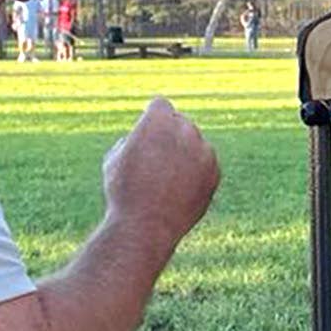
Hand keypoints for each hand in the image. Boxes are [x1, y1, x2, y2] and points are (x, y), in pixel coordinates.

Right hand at [102, 97, 220, 249]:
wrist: (147, 225)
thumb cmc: (124, 191)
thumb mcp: (115, 158)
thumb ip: (134, 140)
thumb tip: (144, 137)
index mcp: (158, 121)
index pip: (160, 105)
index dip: (151, 117)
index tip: (146, 130)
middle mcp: (185, 130)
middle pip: (180, 122)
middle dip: (169, 134)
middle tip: (155, 158)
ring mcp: (204, 150)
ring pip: (195, 143)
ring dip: (184, 152)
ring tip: (165, 177)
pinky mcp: (215, 171)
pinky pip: (205, 163)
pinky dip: (195, 171)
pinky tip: (178, 188)